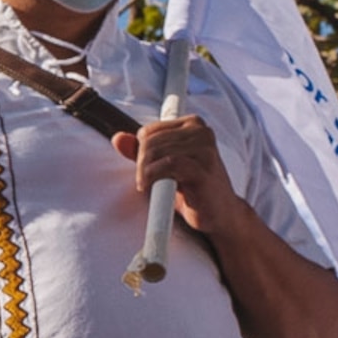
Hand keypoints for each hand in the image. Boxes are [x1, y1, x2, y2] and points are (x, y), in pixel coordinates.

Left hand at [113, 115, 244, 237]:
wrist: (220, 213)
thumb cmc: (192, 188)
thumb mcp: (164, 166)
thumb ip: (142, 151)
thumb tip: (117, 138)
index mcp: (193, 125)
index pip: (149, 131)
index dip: (139, 152)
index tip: (143, 169)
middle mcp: (202, 132)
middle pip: (150, 142)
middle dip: (141, 163)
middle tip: (144, 181)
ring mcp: (206, 149)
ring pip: (157, 152)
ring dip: (145, 172)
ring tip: (149, 186)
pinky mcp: (204, 168)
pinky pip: (169, 163)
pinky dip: (154, 175)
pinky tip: (151, 186)